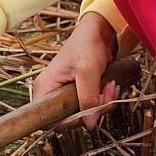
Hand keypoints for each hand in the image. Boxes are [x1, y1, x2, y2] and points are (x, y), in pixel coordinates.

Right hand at [30, 12, 118, 128]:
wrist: (99, 31)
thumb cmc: (87, 44)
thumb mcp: (88, 69)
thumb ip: (88, 96)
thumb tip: (89, 124)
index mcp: (44, 88)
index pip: (49, 120)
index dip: (69, 122)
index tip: (88, 111)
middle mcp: (51, 94)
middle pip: (69, 119)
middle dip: (93, 109)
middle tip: (106, 92)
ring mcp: (65, 95)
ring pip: (83, 114)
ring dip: (102, 103)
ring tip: (111, 85)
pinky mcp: (78, 94)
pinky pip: (91, 107)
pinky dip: (103, 99)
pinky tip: (110, 85)